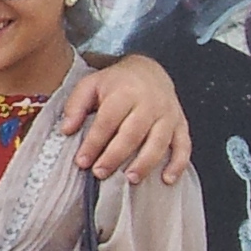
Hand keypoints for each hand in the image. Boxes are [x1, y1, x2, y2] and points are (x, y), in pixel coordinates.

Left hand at [58, 55, 191, 184]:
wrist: (149, 71)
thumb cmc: (116, 82)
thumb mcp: (90, 85)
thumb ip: (75, 106)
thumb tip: (67, 130)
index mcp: (125, 93)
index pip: (107, 121)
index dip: (94, 143)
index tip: (82, 161)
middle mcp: (150, 104)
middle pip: (133, 134)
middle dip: (115, 156)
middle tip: (100, 173)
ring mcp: (168, 115)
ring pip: (159, 142)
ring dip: (145, 163)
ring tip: (130, 179)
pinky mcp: (181, 125)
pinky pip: (183, 146)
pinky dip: (178, 164)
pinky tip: (167, 179)